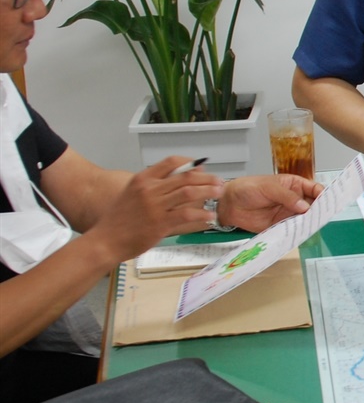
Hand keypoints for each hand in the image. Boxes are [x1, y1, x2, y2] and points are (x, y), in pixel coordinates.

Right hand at [88, 156, 223, 262]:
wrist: (105, 240)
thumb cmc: (119, 220)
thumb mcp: (132, 194)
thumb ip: (153, 185)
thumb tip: (178, 180)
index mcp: (143, 179)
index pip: (172, 162)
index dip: (191, 162)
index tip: (202, 167)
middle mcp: (150, 189)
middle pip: (186, 176)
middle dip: (207, 177)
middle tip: (218, 181)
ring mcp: (155, 206)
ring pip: (190, 192)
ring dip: (208, 191)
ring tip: (218, 193)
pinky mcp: (160, 223)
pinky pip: (187, 214)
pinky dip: (202, 214)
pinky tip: (210, 216)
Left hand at [221, 174, 324, 231]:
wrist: (228, 204)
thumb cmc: (248, 188)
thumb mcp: (269, 187)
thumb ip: (287, 196)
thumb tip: (304, 206)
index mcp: (295, 186)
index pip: (314, 189)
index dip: (323, 195)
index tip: (329, 201)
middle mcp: (294, 200)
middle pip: (313, 206)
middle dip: (319, 211)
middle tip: (323, 217)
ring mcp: (288, 214)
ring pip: (305, 220)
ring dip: (309, 223)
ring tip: (314, 226)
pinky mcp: (280, 227)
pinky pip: (292, 230)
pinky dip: (297, 233)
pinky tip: (301, 234)